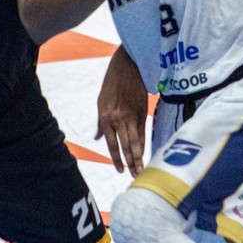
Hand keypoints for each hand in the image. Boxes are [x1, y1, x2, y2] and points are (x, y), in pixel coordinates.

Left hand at [95, 48, 149, 176]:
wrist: (128, 65)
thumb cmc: (112, 82)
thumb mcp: (100, 101)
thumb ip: (99, 122)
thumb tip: (97, 138)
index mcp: (106, 116)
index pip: (112, 143)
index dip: (116, 158)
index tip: (120, 170)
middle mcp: (119, 118)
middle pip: (126, 145)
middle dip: (130, 162)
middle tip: (135, 176)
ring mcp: (132, 115)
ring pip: (136, 141)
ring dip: (139, 157)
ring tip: (141, 170)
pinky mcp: (142, 111)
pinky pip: (143, 131)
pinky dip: (144, 144)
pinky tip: (146, 153)